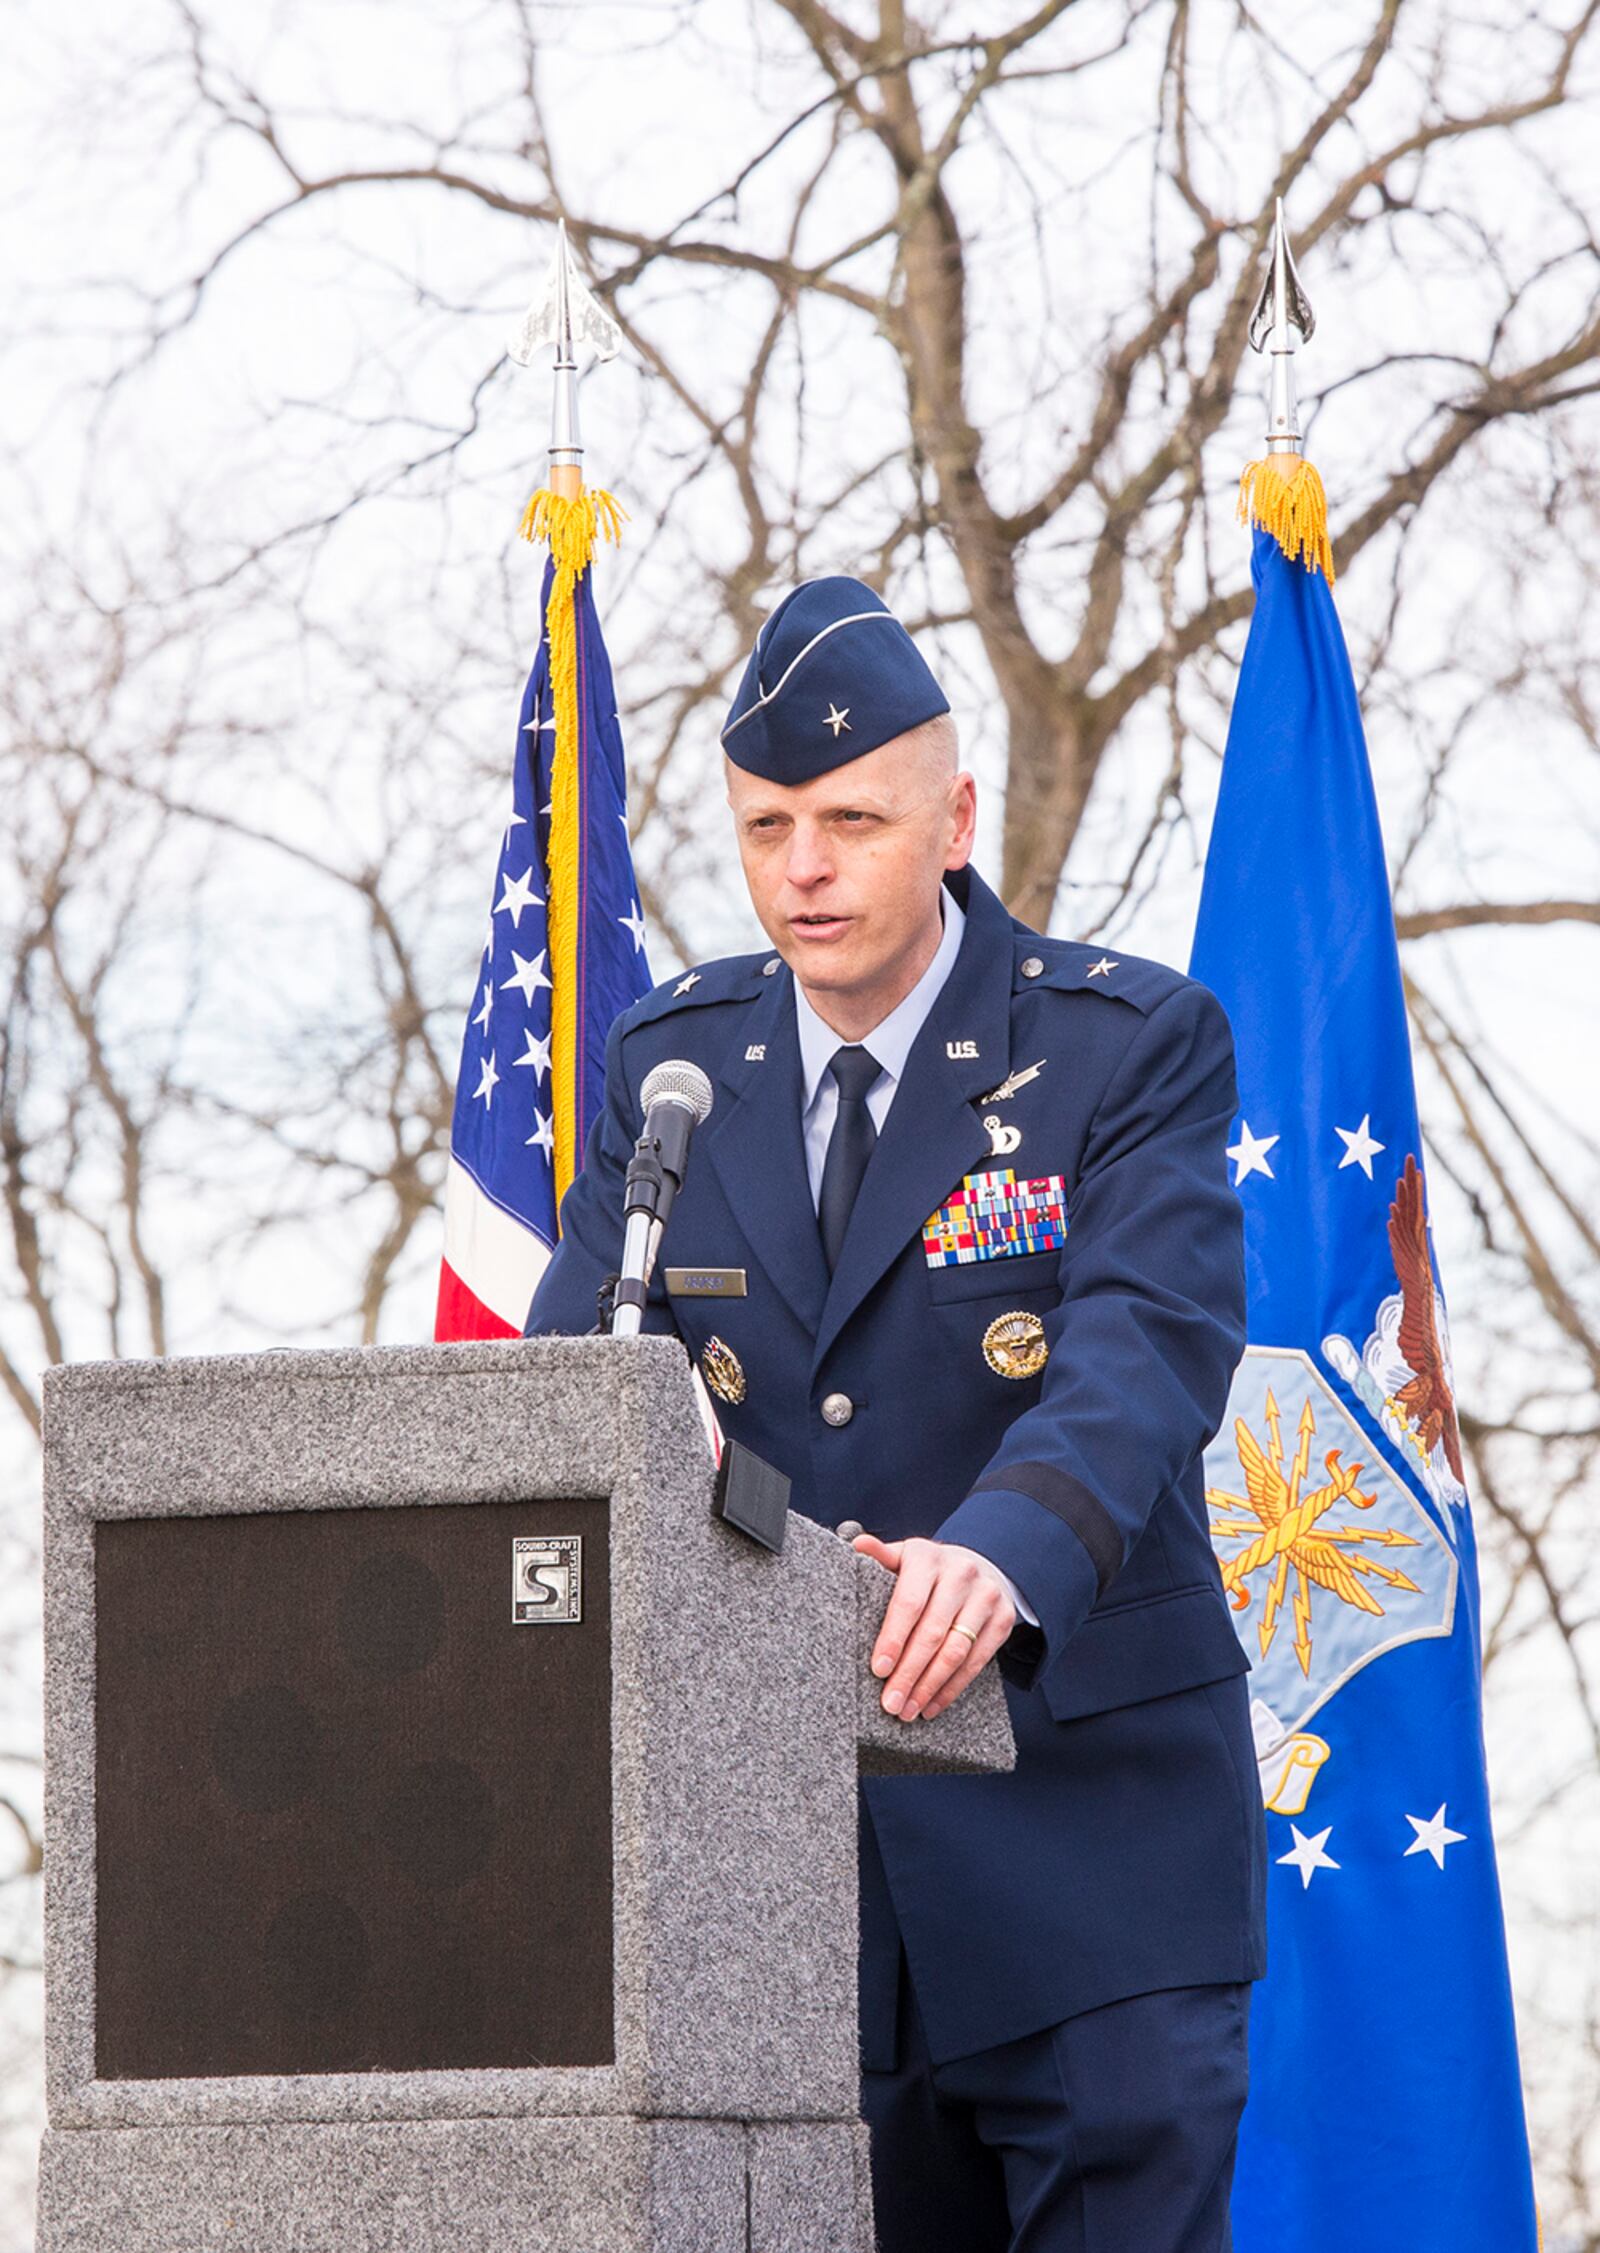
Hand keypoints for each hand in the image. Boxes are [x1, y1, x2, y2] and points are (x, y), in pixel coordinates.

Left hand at [851, 1534, 1015, 1721]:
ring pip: (956, 1651)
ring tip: (908, 1710)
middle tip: (890, 1703)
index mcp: (928, 1557)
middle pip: (932, 1633)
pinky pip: (977, 1662)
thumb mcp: (905, 1557)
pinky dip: (952, 1688)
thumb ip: (881, 1556)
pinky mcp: (1004, 1619)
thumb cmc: (930, 1569)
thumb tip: (856, 1545)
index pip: (909, 1603)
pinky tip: (932, 1705)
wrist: (982, 1564)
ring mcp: (986, 1597)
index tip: (879, 1670)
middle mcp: (961, 1573)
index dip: (893, 1638)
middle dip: (909, 1673)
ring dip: (929, 1687)